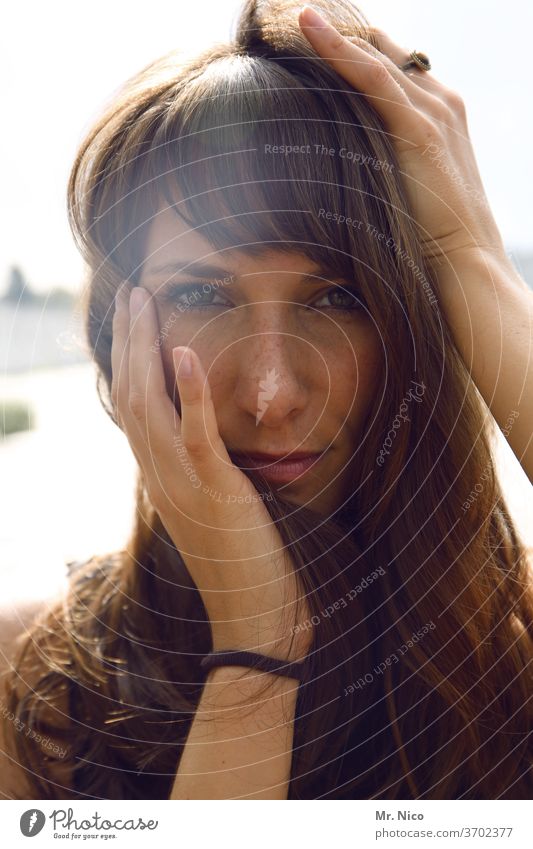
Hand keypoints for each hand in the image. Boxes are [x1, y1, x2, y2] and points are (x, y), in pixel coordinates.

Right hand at [111, 284, 311, 660]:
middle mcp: (158, 476)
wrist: (252, 616)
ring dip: (145, 349)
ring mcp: (181, 484)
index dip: (127, 361)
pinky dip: (190, 391)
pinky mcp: (215, 491)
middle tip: (129, 294)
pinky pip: (196, 435)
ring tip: (143, 303)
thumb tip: (197, 440)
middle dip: (128, 341)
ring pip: (149, 406)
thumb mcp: (207, 507)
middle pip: (129, 396)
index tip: (130, 322)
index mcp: (158, 477)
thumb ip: (195, 471)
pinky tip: (184, 351)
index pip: (131, 408)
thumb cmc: (240, 562)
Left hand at [298, 6, 505, 270]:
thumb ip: (376, 163)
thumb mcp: (398, 188)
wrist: (462, 263)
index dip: (345, 48)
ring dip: (329, 32)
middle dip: (335, 33)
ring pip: (372, 52)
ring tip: (286, 15)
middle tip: (284, 21)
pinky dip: (337, 48)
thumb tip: (331, 165)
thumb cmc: (426, 239)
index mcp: (436, 111)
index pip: (385, 62)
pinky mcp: (420, 128)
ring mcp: (433, 110)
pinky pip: (371, 74)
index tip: (299, 38)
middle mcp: (439, 100)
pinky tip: (306, 26)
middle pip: (379, 47)